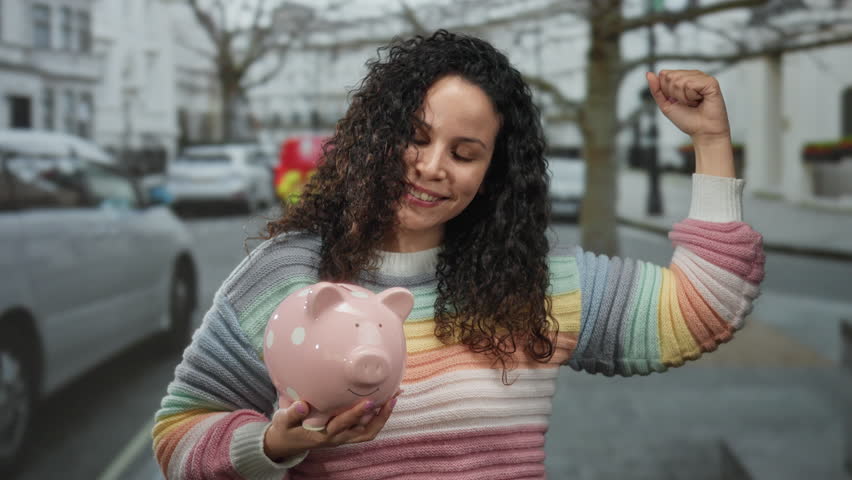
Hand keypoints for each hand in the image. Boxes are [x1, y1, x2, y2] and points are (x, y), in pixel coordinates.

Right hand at [263, 391, 401, 461]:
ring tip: (394, 397)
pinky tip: (384, 401)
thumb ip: (292, 414)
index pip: (342, 425)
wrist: (286, 444)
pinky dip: (377, 416)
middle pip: (364, 432)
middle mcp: (337, 438)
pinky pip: (366, 428)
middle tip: (392, 397)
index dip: (356, 414)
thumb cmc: (285, 429)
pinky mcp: (345, 433)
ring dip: (383, 416)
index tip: (368, 401)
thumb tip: (302, 405)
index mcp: (323, 435)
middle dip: (380, 416)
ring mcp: (343, 437)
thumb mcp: (283, 421)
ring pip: (369, 432)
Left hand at [646, 70, 730, 146]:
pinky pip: (690, 84)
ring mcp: (703, 77)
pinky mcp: (711, 82)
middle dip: (675, 94)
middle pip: (670, 77)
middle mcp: (693, 75)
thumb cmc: (687, 120)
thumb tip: (649, 74)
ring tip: (694, 103)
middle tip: (687, 103)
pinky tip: (700, 100)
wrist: (702, 132)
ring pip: (680, 81)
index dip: (667, 91)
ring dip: (684, 97)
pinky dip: (692, 97)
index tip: (678, 101)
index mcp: (683, 78)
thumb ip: (656, 89)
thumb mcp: (666, 105)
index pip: (664, 74)